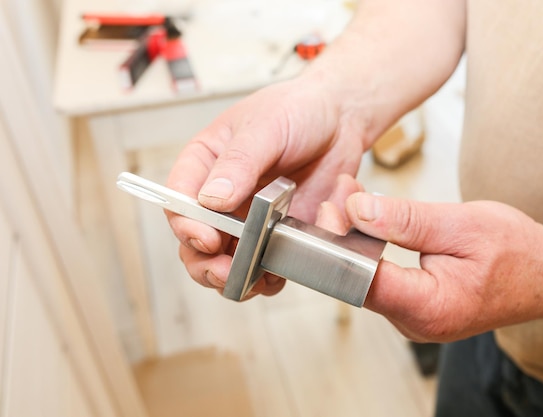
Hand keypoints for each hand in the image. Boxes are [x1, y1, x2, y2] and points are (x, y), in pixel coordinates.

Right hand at [165, 76, 366, 296]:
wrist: (341, 119)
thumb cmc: (297, 109)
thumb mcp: (264, 127)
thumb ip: (238, 163)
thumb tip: (212, 200)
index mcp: (205, 165)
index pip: (180, 202)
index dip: (187, 226)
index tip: (206, 238)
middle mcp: (222, 198)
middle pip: (196, 243)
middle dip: (206, 263)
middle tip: (225, 271)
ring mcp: (250, 220)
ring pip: (228, 262)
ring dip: (236, 278)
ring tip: (254, 279)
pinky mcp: (278, 234)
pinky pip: (267, 266)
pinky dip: (270, 277)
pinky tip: (279, 273)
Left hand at [317, 176, 542, 341]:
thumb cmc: (518, 251)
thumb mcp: (462, 224)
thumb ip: (406, 220)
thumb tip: (356, 210)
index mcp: (428, 308)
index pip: (361, 278)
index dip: (340, 239)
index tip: (332, 204)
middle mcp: (415, 323)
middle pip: (358, 278)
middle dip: (344, 233)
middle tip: (342, 190)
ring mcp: (413, 319)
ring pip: (366, 278)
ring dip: (356, 238)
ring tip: (352, 198)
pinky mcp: (414, 308)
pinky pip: (381, 279)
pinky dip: (372, 248)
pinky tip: (369, 221)